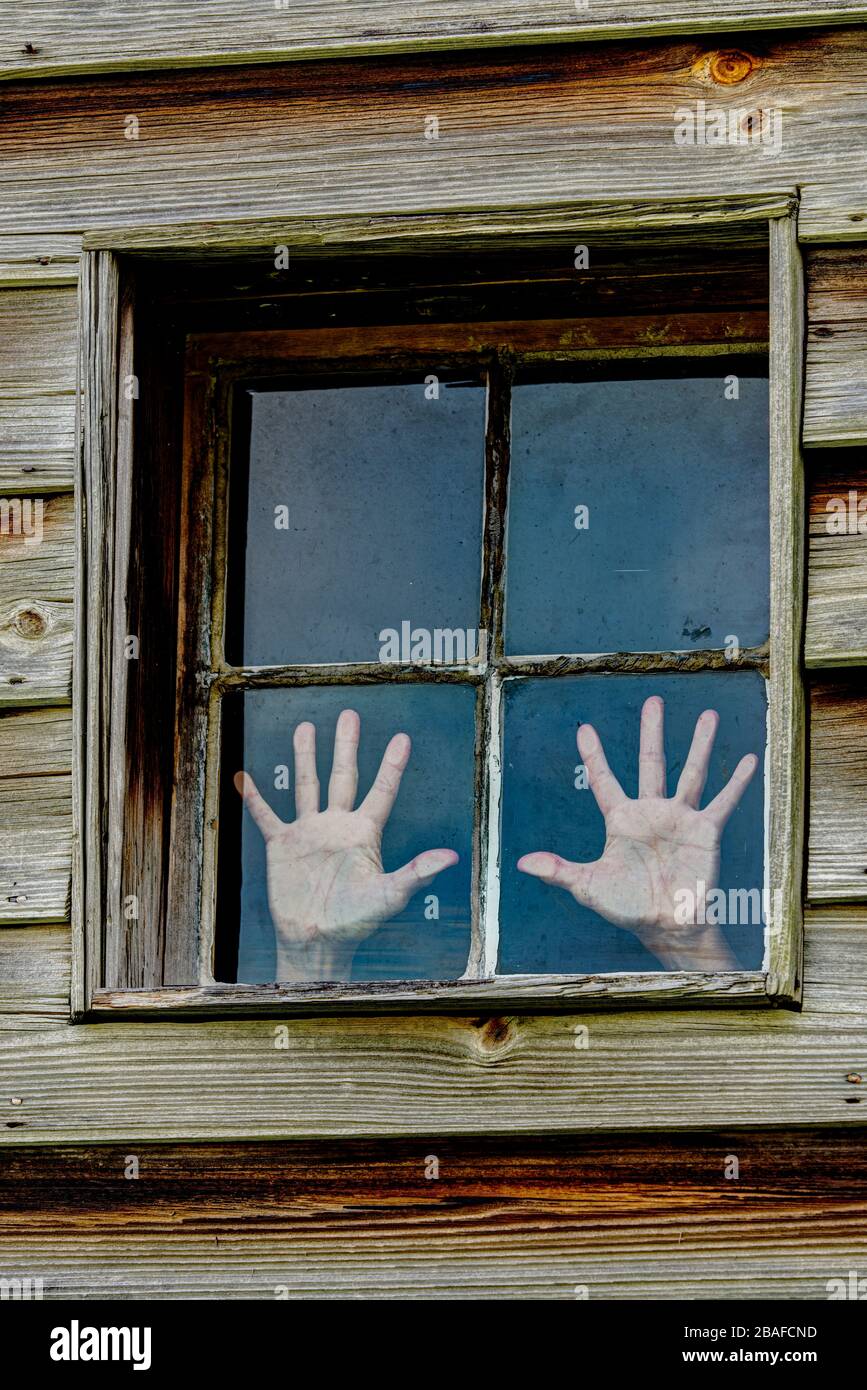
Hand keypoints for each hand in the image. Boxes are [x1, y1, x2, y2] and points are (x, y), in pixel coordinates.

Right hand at [235, 709, 457, 981]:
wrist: (317, 940)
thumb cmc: (356, 921)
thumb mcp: (390, 895)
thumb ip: (417, 872)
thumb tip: (451, 856)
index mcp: (364, 833)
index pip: (381, 790)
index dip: (392, 765)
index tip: (402, 737)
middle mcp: (337, 826)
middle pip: (343, 776)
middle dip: (345, 746)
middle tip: (349, 714)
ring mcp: (309, 833)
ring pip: (307, 785)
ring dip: (305, 756)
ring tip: (305, 726)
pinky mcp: (283, 846)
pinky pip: (266, 816)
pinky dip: (255, 798)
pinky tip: (245, 777)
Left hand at [517, 696, 757, 969]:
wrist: (667, 926)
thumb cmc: (628, 907)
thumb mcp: (589, 887)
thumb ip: (559, 871)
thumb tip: (522, 863)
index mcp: (622, 820)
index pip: (604, 780)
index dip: (594, 756)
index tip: (584, 729)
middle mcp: (651, 812)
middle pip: (651, 762)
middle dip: (651, 732)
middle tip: (654, 700)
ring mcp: (680, 819)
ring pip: (691, 773)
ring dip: (700, 744)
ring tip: (709, 715)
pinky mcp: (706, 832)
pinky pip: (723, 801)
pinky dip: (737, 782)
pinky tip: (748, 759)